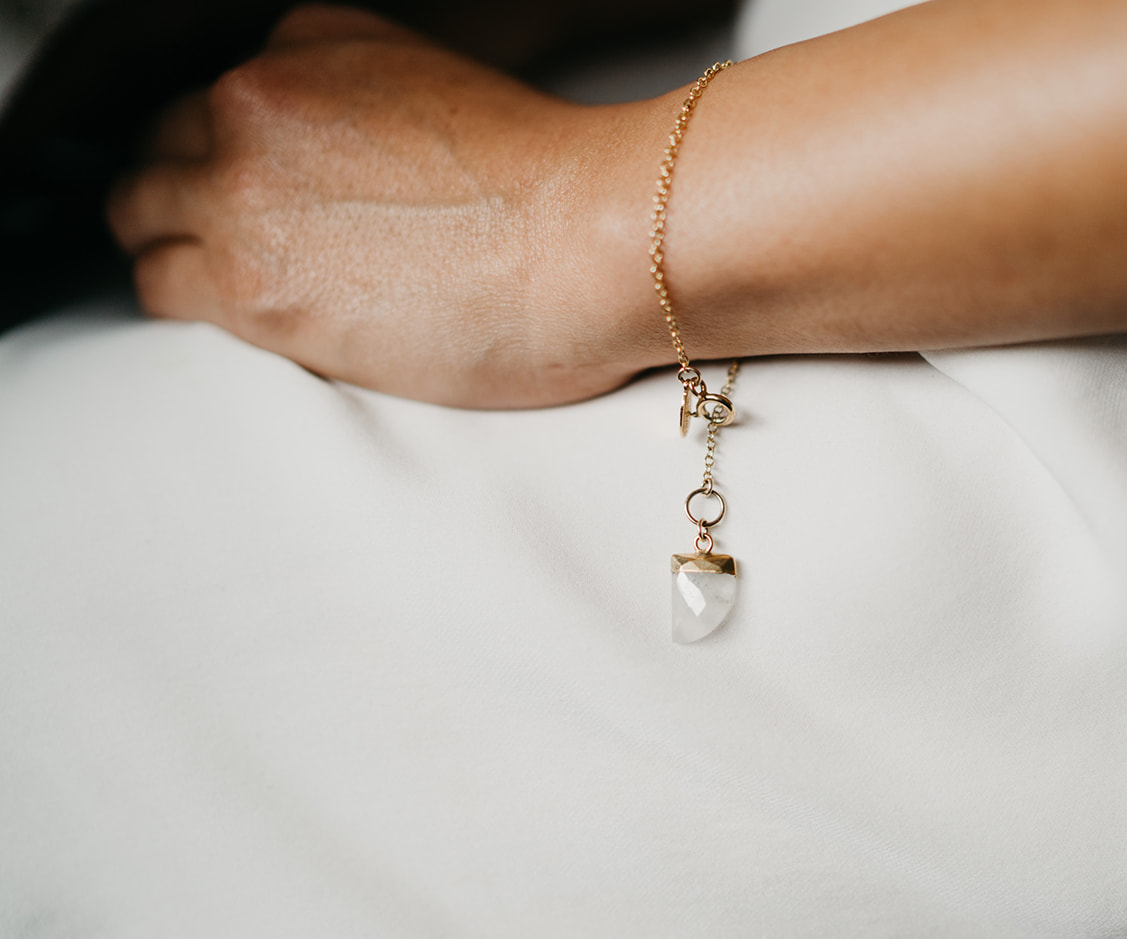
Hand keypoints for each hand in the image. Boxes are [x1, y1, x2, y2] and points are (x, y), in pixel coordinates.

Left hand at [106, 4, 666, 407]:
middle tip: (231, 236)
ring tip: (224, 279)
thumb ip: (359, 97)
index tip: (253, 186)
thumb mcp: (440, 82)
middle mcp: (254, 102)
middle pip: (163, 146)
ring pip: (138, 213)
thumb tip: (331, 159)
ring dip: (171, 243)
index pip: (217, 94)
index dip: (230, 148)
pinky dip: (183, 298)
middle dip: (187, 190)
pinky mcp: (248, 284)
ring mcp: (241, 191)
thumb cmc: (552, 187)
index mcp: (304, 43)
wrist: (591, 241)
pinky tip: (230, 311)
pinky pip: (156, 285)